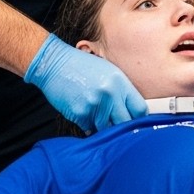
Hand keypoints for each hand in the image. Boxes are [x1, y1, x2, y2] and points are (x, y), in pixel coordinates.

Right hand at [25, 34, 146, 131]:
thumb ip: (122, 91)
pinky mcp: (80, 113)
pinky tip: (84, 112)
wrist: (54, 63)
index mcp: (120, 82)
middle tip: (117, 125)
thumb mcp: (108, 72)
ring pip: (107, 129)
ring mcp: (95, 105)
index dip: (139, 118)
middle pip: (126, 124)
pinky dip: (88, 125)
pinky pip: (90, 129)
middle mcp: (110, 94)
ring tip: (96, 114)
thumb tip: (133, 113)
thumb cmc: (81, 67)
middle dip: (122, 127)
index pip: (140, 109)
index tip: (135, 122)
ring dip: (104, 127)